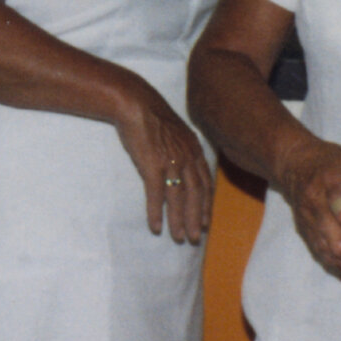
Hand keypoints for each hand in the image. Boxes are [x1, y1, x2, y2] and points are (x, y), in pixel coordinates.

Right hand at [112, 84, 212, 242]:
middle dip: (196, 219)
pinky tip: (155, 227)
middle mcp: (187, 158)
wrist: (135, 102)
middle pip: (196, 195)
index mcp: (193, 150)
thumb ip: (183, 147)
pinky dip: (156, 213)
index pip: (205, 183)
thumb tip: (185, 159)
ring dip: (179, 221)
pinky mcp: (153, 165)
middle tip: (195, 238)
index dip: (206, 205)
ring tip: (178, 238)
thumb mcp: (175, 130)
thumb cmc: (151, 115)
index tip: (206, 222)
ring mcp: (171, 162)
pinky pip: (156, 195)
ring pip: (179, 199)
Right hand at [271, 134, 340, 282]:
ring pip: (319, 241)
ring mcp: (306, 217)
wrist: (293, 162)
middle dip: (339, 245)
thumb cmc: (329, 161)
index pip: (335, 198)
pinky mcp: (303, 227)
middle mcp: (314, 202)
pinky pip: (315, 247)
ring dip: (335, 258)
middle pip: (324, 225)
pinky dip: (328, 261)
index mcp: (328, 182)